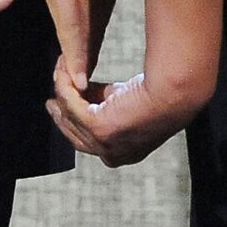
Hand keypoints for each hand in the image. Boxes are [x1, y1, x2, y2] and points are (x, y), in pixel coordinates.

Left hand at [0, 0, 120, 85]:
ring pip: (98, 32)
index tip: (76, 81)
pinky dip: (92, 40)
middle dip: (80, 65)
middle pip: (88, 37)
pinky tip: (81, 56)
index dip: (74, 55)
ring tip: (72, 80)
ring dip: (87, 55)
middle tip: (67, 91)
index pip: (72, 26)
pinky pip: (102, 22)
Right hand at [47, 60, 204, 167]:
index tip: (61, 107)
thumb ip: (103, 101)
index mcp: (123, 155)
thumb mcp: (125, 103)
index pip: (87, 142)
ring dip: (62, 91)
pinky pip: (71, 104)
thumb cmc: (161, 94)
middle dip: (60, 114)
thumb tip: (85, 90)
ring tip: (60, 74)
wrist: (175, 93)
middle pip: (73, 135)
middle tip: (51, 99)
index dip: (73, 123)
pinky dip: (65, 85)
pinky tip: (65, 71)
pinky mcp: (99, 127)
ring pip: (70, 116)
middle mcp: (112, 155)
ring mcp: (104, 144)